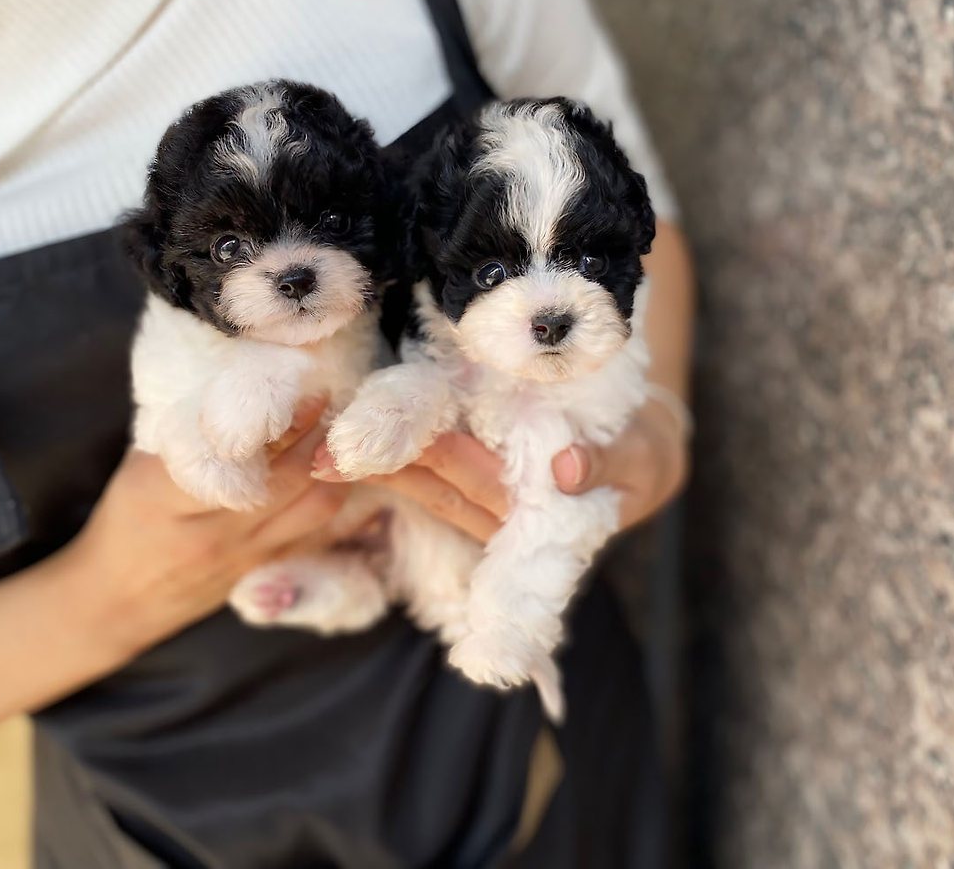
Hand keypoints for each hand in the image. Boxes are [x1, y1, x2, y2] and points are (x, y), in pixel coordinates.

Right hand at [63, 396, 348, 661]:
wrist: (116, 605)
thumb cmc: (124, 524)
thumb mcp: (137, 470)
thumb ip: (183, 431)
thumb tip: (233, 378)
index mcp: (163, 497)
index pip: (231, 452)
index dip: (273, 419)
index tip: (298, 382)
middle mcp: (211, 531)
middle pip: (286, 478)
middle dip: (315, 432)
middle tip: (330, 392)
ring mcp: (244, 556)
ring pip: (313, 506)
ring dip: (331, 464)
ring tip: (336, 429)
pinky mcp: (265, 571)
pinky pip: (318, 533)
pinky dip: (334, 497)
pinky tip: (342, 470)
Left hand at [313, 395, 688, 538]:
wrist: (637, 458)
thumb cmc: (636, 455)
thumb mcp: (639, 459)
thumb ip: (609, 465)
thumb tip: (565, 469)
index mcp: (528, 507)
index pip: (463, 480)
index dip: (416, 461)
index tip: (361, 452)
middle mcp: (495, 509)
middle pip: (427, 483)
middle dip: (376, 464)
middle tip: (319, 449)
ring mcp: (480, 498)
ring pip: (419, 482)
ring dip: (370, 466)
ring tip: (314, 447)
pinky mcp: (472, 479)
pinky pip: (425, 474)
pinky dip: (388, 454)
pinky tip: (345, 443)